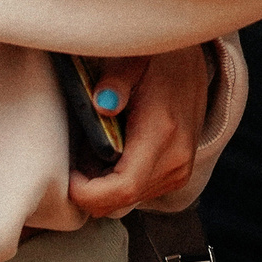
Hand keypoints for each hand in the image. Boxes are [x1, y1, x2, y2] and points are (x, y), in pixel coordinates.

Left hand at [68, 45, 212, 218]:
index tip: (69, 176)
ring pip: (128, 201)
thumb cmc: (159, 59)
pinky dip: (118, 182)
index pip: (124, 188)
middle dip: (91, 190)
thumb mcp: (133, 60)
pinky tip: (114, 153)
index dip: (88, 193)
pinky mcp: (178, 173)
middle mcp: (175, 159)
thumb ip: (116, 81)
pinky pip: (140, 193)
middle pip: (122, 201)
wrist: (192, 61)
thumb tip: (101, 104)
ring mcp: (179, 170)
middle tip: (78, 155)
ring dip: (104, 186)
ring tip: (97, 148)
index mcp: (162, 133)